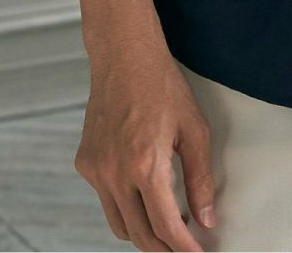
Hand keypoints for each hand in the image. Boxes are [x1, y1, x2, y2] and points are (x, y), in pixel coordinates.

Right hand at [74, 44, 221, 250]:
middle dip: (164, 247)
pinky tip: (143, 193)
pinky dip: (125, 206)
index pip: (165, 226)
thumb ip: (200, 179)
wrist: (124, 57)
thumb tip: (206, 218)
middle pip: (139, 234)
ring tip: (167, 226)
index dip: (183, 247)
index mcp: (145, 165)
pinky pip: (106, 200)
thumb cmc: (163, 87)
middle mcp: (114, 173)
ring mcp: (95, 170)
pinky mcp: (85, 163)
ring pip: (118, 224)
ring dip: (143, 233)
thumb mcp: (193, 130)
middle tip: (185, 244)